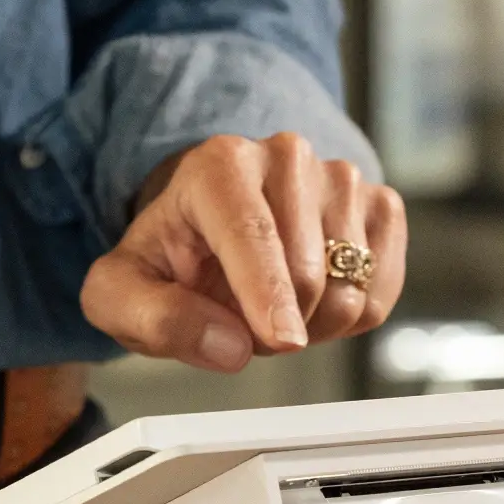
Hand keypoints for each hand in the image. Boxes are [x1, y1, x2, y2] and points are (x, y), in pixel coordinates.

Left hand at [80, 132, 406, 370]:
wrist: (212, 234)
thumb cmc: (169, 260)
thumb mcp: (121, 295)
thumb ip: (157, 321)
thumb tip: (228, 346)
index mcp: (220, 165)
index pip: (252, 233)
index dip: (269, 294)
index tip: (282, 341)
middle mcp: (287, 156)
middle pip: (307, 270)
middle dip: (277, 323)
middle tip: (242, 320)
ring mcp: (340, 177)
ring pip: (350, 284)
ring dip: (314, 321)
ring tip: (275, 305)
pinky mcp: (379, 203)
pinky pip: (383, 287)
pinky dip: (353, 314)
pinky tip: (316, 300)